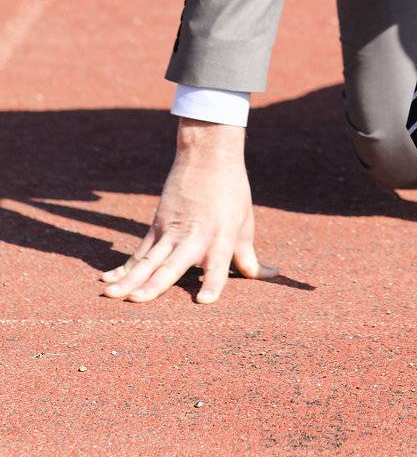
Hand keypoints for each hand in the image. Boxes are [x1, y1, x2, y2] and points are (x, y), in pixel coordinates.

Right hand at [99, 120, 276, 304]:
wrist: (207, 155)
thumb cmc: (232, 192)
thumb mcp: (244, 223)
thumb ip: (249, 256)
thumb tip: (270, 276)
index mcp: (220, 236)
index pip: (217, 264)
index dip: (212, 283)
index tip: (204, 301)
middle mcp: (194, 236)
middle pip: (172, 264)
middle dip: (154, 285)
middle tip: (137, 301)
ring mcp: (171, 231)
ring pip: (148, 259)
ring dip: (129, 278)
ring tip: (111, 295)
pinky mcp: (157, 225)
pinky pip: (138, 251)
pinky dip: (122, 267)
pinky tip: (107, 280)